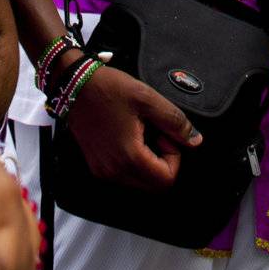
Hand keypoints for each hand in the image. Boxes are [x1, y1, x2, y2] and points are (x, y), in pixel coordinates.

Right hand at [64, 65, 201, 189]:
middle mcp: (114, 172)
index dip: (175, 157)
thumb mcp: (147, 99)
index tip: (165, 134)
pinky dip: (133, 160)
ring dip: (148, 161)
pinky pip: (124, 175)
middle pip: (154, 185)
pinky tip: (129, 134)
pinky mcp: (96, 166)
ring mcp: (103, 171)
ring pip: (139, 181)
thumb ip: (175, 122)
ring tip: (141, 131)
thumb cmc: (108, 89)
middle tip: (155, 132)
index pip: (167, 180)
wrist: (73, 84)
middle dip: (162, 161)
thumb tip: (195, 141)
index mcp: (129, 158)